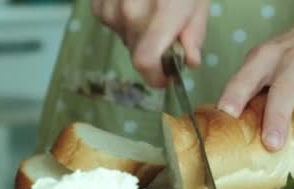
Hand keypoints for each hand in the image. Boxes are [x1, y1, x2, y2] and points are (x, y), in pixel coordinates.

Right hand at [91, 0, 209, 86]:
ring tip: (151, 8)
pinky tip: (135, 2)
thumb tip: (190, 61)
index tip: (166, 77)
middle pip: (138, 54)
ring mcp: (111, 7)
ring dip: (140, 35)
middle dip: (155, 53)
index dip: (155, 77)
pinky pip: (112, 25)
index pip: (145, 61)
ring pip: (125, 40)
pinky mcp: (98, 4)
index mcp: (162, 10)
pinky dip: (125, 21)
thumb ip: (195, 31)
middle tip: (168, 32)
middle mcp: (131, 11)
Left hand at [217, 15, 293, 174]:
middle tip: (272, 145)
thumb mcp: (264, 61)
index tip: (227, 112)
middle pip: (287, 89)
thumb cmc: (289, 58)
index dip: (236, 92)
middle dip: (278, 117)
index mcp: (269, 56)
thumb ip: (247, 87)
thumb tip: (228, 125)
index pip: (248, 75)